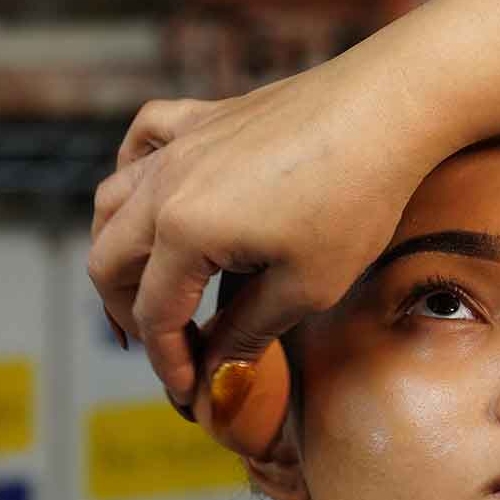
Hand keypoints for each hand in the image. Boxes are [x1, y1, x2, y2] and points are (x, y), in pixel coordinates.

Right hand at [89, 53, 437, 406]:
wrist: (390, 107)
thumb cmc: (357, 197)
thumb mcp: (307, 286)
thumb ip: (247, 332)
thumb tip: (215, 372)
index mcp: (184, 232)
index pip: (154, 315)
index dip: (169, 363)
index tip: (190, 393)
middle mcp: (165, 186)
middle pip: (109, 263)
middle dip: (127, 316)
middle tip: (167, 347)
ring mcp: (180, 146)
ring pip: (111, 202)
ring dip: (117, 251)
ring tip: (146, 286)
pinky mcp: (203, 117)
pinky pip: (142, 138)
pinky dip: (132, 170)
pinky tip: (151, 194)